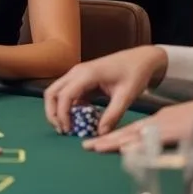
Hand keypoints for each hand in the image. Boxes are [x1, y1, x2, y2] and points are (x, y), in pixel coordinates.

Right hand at [44, 46, 167, 134]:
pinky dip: (68, 107)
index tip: (68, 130)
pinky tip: (79, 119)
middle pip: (52, 92)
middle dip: (52, 112)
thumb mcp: (126, 96)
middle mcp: (76, 72)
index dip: (62, 114)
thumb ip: (113, 115)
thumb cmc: (134, 74)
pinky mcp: (81, 79)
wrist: (140, 59)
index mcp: (86, 75)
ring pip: (57, 92)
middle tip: (62, 130)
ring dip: (57, 109)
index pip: (64, 95)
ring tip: (67, 127)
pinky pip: (68, 94)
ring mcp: (77, 75)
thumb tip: (100, 134)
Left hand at [83, 92, 192, 152]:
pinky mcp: (171, 131)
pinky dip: (139, 143)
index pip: (127, 132)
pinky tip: (126, 147)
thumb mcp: (169, 125)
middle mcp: (153, 125)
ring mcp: (161, 128)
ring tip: (97, 146)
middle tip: (86, 146)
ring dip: (115, 142)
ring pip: (134, 136)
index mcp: (152, 124)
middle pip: (126, 134)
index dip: (109, 138)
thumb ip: (154, 134)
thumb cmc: (191, 119)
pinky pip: (152, 139)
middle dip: (106, 141)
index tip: (92, 145)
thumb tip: (136, 142)